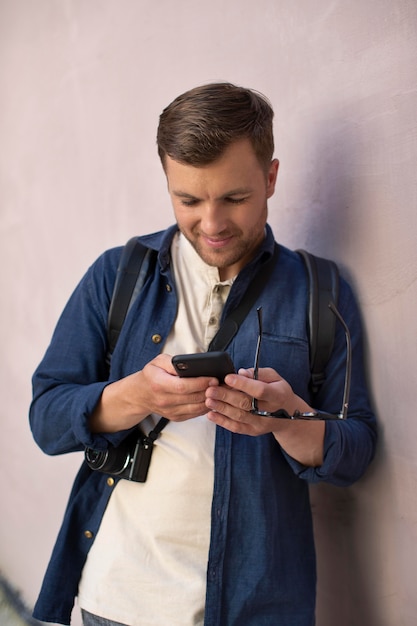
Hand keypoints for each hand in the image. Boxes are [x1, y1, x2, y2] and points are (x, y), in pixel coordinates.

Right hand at [90, 354, 218, 432]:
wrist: (139, 395)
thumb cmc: (150, 376)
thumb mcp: (157, 362)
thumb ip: (173, 362)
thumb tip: (189, 364)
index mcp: (159, 384)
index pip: (183, 386)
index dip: (200, 383)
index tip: (213, 378)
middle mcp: (164, 400)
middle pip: (193, 398)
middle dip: (210, 391)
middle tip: (223, 384)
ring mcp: (170, 411)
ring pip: (196, 408)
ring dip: (211, 400)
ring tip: (222, 391)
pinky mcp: (176, 417)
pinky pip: (195, 414)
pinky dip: (206, 407)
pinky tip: (213, 399)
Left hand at [204, 367, 300, 435]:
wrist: (289, 417)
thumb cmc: (279, 392)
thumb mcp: (275, 378)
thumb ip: (258, 373)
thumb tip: (241, 372)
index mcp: (277, 395)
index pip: (259, 390)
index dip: (243, 384)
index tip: (228, 377)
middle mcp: (270, 411)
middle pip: (246, 404)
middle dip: (226, 396)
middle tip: (211, 389)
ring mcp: (261, 423)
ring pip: (239, 416)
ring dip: (221, 408)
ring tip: (208, 400)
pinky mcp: (253, 431)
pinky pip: (236, 427)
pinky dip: (222, 422)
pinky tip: (211, 415)